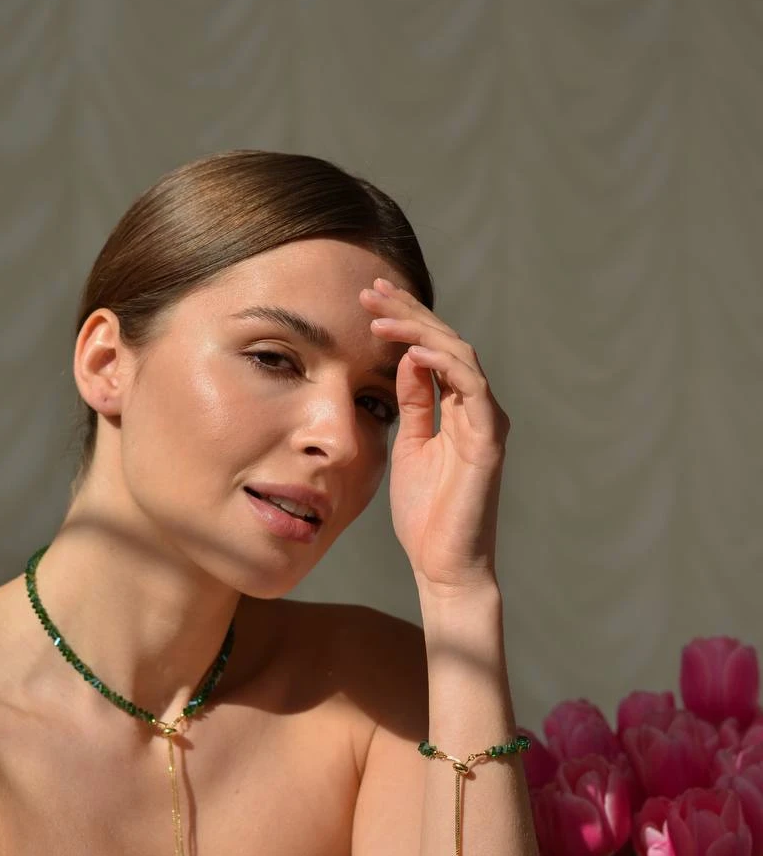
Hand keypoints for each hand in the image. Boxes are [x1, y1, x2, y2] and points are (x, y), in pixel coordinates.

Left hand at [360, 278, 509, 594]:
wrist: (444, 566)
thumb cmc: (426, 516)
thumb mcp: (409, 447)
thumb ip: (413, 405)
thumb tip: (407, 362)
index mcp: (457, 410)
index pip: (432, 351)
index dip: (404, 322)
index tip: (368, 300)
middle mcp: (477, 409)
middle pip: (445, 343)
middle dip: (408, 312)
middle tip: (370, 288)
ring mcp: (486, 422)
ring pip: (459, 354)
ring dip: (419, 329)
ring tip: (380, 315)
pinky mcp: (488, 440)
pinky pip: (472, 387)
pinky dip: (444, 363)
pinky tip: (412, 351)